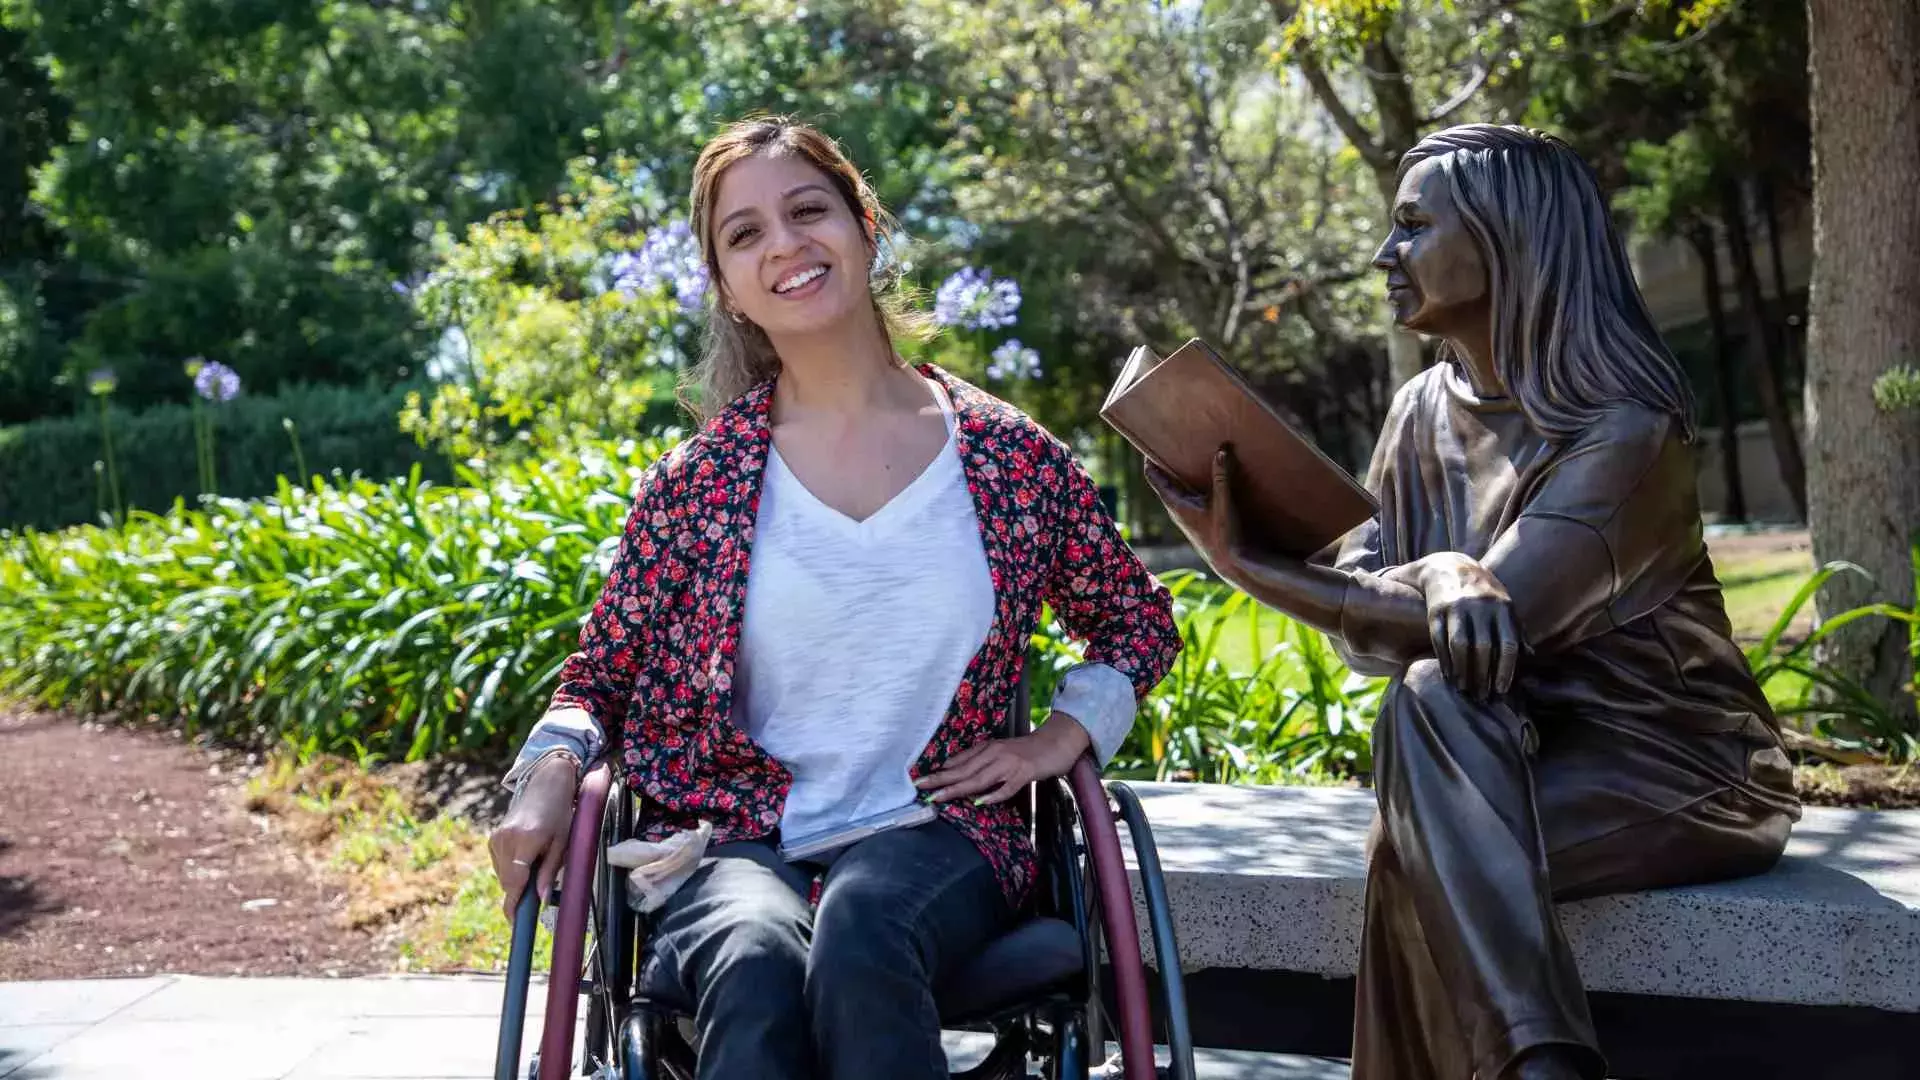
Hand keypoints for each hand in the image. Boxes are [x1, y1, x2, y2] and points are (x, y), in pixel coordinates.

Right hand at [488, 751, 577, 920]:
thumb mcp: (562, 843)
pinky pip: (500, 866)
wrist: (545, 786)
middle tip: (538, 892)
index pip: (515, 881)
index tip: (515, 922)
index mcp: (527, 840)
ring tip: (537, 861)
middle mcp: (507, 839)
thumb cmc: (560, 814)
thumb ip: (549, 872)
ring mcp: (496, 838)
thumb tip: (542, 899)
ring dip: (517, 880)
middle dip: (520, 893)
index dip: (514, 904)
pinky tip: (526, 856)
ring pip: (503, 876)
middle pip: (508, 882)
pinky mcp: (493, 839)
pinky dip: (512, 869)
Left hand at [914, 713, 1092, 804]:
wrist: (1057, 741)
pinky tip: (982, 801)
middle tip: (921, 787)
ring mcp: (1010, 763)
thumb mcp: (1001, 753)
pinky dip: (994, 794)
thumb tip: (960, 777)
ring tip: (940, 797)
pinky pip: (1007, 786)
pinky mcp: (1025, 771)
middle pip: (963, 770)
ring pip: (979, 778)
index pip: (959, 762)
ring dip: (958, 788)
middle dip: (941, 780)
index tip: (921, 780)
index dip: (940, 772)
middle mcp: (995, 753)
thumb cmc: (1029, 751)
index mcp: (987, 748)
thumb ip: (983, 763)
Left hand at [1144, 446, 1245, 583]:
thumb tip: (1222, 450)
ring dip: (1182, 470)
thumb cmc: (1222, 535)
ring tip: (1190, 450)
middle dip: (1168, 460)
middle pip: (1165, 478)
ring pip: (1178, 486)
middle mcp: (1177, 507)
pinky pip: (1191, 493)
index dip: (1149, 458)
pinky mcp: (1198, 517)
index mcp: (1174, 503)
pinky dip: (1194, 481)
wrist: (1230, 563)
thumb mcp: (1222, 503)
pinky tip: (1207, 473)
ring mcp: (1187, 513)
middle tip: (1172, 438)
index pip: (1153, 476)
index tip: (1150, 439)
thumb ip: (1222, 477)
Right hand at [1409, 553, 1521, 698]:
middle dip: (1482, 675)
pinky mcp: (1436, 610)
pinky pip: (1439, 640)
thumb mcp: (1504, 605)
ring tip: (1465, 689)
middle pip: (1482, 647)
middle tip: (1482, 696)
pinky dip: (1444, 660)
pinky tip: (1449, 675)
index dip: (1505, 670)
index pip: (1508, 643)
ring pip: (1460, 645)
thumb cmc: (1483, 592)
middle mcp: (1480, 606)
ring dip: (1462, 671)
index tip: (1502, 690)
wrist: (1448, 567)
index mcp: (1502, 607)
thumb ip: (1516, 629)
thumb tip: (1530, 656)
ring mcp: (1456, 607)